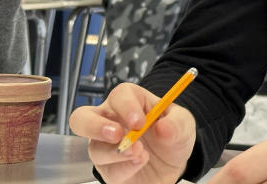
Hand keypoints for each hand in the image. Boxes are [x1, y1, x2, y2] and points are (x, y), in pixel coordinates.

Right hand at [69, 81, 196, 183]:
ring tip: (141, 153)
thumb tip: (163, 127)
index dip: (126, 106)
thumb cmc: (172, 136)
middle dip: (95, 126)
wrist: (173, 165)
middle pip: (82, 117)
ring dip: (117, 153)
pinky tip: (139, 164)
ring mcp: (105, 146)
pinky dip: (123, 169)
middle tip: (117, 135)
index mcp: (130, 101)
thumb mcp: (184, 125)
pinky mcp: (107, 168)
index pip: (119, 95)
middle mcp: (111, 120)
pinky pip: (106, 170)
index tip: (139, 122)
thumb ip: (177, 123)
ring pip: (94, 148)